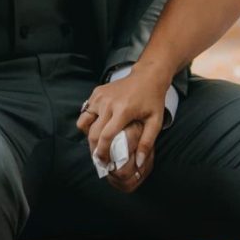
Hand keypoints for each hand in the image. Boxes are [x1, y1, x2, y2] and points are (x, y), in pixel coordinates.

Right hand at [78, 69, 169, 192]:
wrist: (147, 76)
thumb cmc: (152, 100)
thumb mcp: (155, 122)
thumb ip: (147, 143)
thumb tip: (139, 163)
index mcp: (123, 110)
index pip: (106, 136)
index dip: (103, 152)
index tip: (104, 163)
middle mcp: (108, 103)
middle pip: (93, 133)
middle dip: (94, 149)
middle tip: (99, 159)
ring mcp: (100, 97)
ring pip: (84, 122)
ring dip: (88, 136)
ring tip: (97, 144)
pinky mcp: (96, 93)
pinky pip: (86, 112)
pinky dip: (89, 123)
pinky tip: (99, 128)